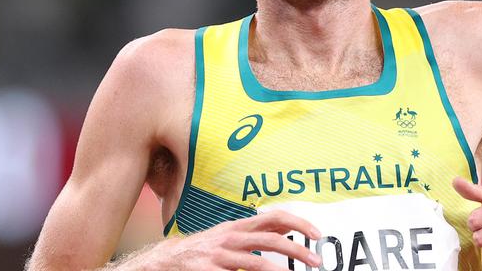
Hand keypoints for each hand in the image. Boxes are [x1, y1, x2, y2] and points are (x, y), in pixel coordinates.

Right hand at [132, 210, 321, 269]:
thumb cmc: (203, 249)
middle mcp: (230, 237)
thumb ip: (255, 232)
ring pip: (258, 263)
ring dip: (281, 270)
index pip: (274, 217)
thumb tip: (286, 227)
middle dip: (298, 249)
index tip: (317, 234)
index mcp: (237, 226)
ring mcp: (220, 255)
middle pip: (271, 238)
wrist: (165, 261)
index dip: (298, 223)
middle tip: (316, 261)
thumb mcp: (228, 235)